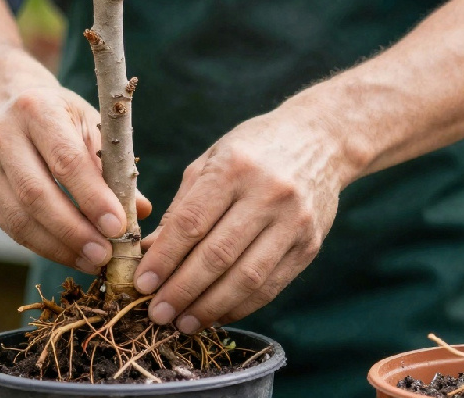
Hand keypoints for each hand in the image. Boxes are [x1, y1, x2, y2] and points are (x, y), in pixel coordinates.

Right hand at [0, 86, 151, 272]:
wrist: (12, 106)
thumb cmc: (64, 119)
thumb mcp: (92, 125)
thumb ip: (114, 167)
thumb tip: (140, 210)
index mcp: (36, 109)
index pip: (65, 160)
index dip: (92, 198)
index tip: (118, 227)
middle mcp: (2, 134)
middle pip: (36, 194)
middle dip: (74, 231)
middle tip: (105, 254)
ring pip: (20, 218)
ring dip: (59, 246)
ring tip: (92, 260)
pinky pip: (11, 228)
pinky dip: (43, 246)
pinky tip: (70, 254)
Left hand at [133, 106, 345, 333]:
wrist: (321, 140)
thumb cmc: (253, 148)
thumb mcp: (212, 160)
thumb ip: (182, 207)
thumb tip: (150, 252)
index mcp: (235, 167)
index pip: (192, 223)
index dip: (164, 258)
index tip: (142, 283)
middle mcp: (268, 194)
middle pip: (218, 256)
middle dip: (182, 290)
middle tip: (157, 313)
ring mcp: (294, 222)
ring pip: (247, 278)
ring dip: (210, 307)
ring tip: (183, 323)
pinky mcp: (310, 245)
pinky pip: (271, 286)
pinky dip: (241, 306)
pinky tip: (216, 314)